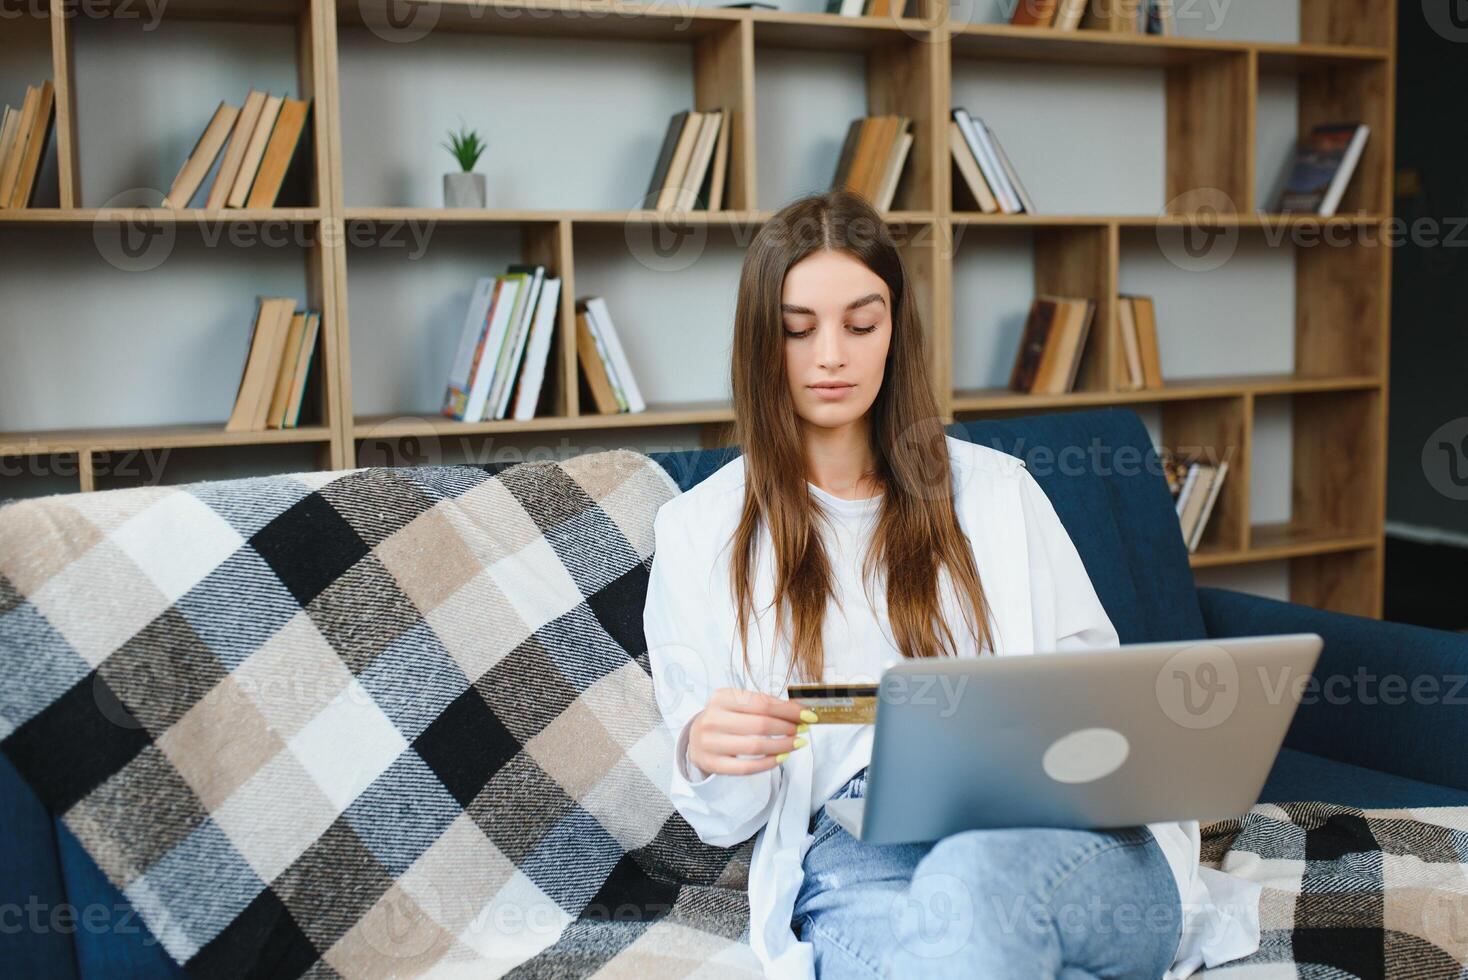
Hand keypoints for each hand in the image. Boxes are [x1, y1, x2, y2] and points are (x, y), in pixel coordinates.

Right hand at [687, 687, 814, 774]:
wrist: (696, 737)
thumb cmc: (725, 717)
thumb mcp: (739, 703)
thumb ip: (766, 705)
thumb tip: (800, 711)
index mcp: (722, 697)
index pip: (762, 703)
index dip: (789, 710)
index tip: (808, 715)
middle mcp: (713, 718)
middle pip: (761, 724)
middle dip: (788, 728)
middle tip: (803, 730)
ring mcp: (710, 743)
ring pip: (756, 746)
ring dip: (783, 746)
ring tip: (796, 743)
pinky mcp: (713, 763)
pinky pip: (747, 767)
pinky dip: (769, 763)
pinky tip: (782, 757)